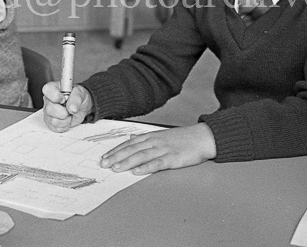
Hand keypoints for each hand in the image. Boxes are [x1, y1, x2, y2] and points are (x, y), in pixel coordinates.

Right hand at [42, 83, 92, 132]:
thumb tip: (72, 108)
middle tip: (70, 109)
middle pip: (49, 109)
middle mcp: (48, 100)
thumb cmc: (78, 96)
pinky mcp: (51, 122)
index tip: (63, 99)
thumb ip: (76, 99)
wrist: (81, 106)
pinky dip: (65, 125)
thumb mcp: (80, 93)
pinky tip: (67, 119)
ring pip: (53, 121)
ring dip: (66, 120)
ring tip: (69, 114)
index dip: (55, 96)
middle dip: (63, 112)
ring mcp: (48, 112)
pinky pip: (56, 128)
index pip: (47, 90)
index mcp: (53, 88)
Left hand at [100, 123, 216, 174]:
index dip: (116, 150)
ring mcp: (163, 149)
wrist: (202, 137)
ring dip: (126, 162)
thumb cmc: (182, 138)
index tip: (104, 157)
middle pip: (132, 149)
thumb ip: (145, 138)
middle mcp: (155, 141)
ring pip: (141, 156)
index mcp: (151, 136)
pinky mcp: (173, 158)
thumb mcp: (161, 135)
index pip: (129, 143)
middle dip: (116, 157)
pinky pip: (157, 163)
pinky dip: (146, 167)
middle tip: (103, 164)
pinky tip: (136, 172)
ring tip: (115, 168)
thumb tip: (130, 138)